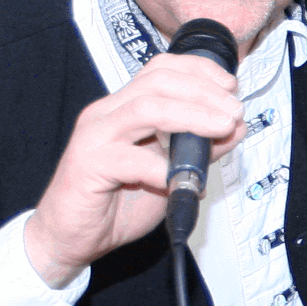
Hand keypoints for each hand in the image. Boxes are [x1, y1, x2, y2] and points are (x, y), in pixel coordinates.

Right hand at [23, 54, 242, 286]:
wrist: (72, 237)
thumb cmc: (118, 202)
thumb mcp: (169, 171)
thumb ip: (198, 149)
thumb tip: (235, 128)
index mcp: (124, 107)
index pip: (161, 68)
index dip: (199, 70)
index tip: (230, 86)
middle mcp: (107, 113)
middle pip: (158, 81)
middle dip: (204, 92)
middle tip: (234, 111)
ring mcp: (95, 136)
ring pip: (147, 109)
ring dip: (193, 116)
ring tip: (222, 128)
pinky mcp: (88, 165)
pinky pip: (132, 159)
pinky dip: (166, 169)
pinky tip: (185, 182)